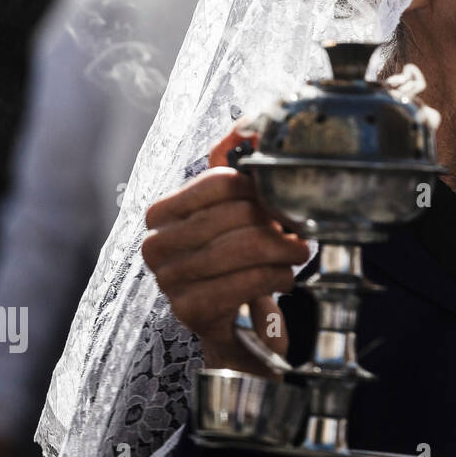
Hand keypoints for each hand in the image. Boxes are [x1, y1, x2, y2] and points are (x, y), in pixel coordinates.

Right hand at [142, 125, 310, 376]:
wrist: (233, 328)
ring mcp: (168, 279)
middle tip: (299, 231)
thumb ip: (237, 167)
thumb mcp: (237, 214)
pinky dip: (274, 277)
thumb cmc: (237, 262)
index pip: (218, 182)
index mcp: (163, 213)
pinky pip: (244, 282)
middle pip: (234, 215)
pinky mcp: (188, 310)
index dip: (259, 189)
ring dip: (282, 251)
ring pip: (242, 248)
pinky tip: (283, 278)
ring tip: (297, 253)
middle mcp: (156, 244)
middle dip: (276, 223)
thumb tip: (246, 128)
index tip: (280, 200)